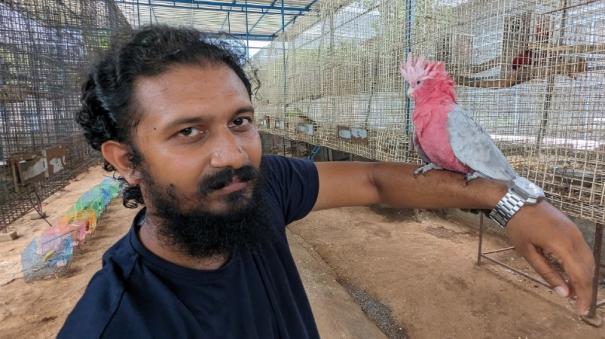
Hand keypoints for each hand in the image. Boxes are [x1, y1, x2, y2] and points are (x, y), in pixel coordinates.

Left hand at [506, 200, 593, 314]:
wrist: (517, 200)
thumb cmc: (518, 227)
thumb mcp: (528, 252)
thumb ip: (547, 272)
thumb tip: (563, 293)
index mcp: (562, 245)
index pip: (579, 275)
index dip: (582, 295)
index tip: (580, 310)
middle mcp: (574, 238)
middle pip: (588, 269)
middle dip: (586, 289)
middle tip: (578, 304)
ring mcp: (576, 232)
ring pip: (589, 260)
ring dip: (585, 277)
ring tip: (575, 292)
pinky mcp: (573, 228)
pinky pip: (584, 250)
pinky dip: (582, 265)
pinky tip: (573, 274)